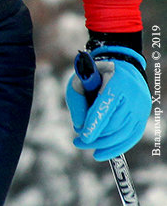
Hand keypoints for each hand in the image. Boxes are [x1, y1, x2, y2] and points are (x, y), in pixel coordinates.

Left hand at [66, 46, 150, 160]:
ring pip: (123, 133)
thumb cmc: (97, 72)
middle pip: (115, 123)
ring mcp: (141, 108)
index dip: (94, 123)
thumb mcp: (81, 77)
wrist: (122, 67)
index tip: (83, 136)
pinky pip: (131, 137)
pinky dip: (117, 147)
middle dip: (96, 135)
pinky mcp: (143, 117)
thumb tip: (80, 126)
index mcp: (118, 81)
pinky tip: (103, 153)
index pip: (106, 106)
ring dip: (104, 144)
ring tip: (86, 145)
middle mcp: (134, 96)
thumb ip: (77, 98)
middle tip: (78, 141)